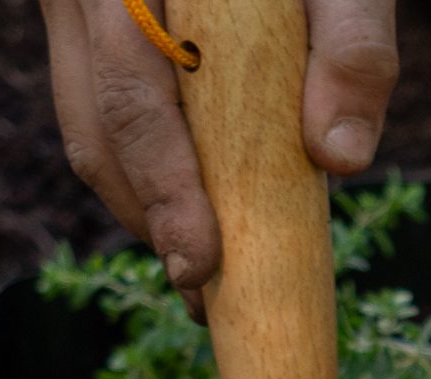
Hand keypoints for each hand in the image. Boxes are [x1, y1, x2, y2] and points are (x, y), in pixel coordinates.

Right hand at [41, 0, 399, 300]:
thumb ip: (354, 46)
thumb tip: (341, 159)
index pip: (130, 91)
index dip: (162, 189)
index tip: (199, 265)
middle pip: (96, 128)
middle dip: (149, 222)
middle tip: (208, 297)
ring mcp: (76, 9)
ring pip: (89, 130)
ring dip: (143, 208)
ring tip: (207, 271)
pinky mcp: (90, 32)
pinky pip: (102, 114)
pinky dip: (147, 172)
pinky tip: (196, 213)